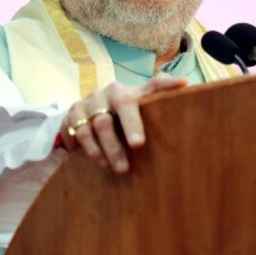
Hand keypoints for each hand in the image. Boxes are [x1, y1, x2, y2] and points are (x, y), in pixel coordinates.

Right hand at [59, 74, 186, 173]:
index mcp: (126, 92)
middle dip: (116, 145)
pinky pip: (73, 133)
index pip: (145, 90)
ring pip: (89, 130)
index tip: (164, 112)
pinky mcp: (71, 116)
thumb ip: (160, 90)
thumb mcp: (142, 99)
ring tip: (115, 170)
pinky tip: (89, 161)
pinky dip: (80, 148)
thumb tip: (185, 84)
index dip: (156, 98)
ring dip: (100, 152)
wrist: (93, 105)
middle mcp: (105, 95)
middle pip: (107, 120)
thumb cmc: (126, 108)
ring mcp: (86, 105)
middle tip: (127, 165)